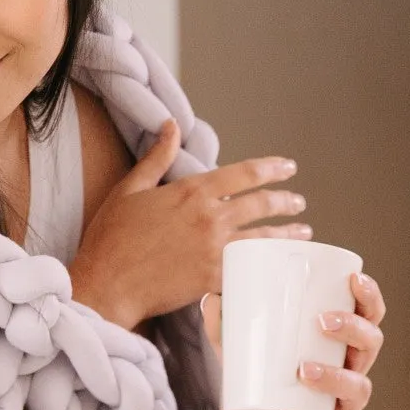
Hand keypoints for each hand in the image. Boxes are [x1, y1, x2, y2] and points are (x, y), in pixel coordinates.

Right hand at [69, 119, 311, 329]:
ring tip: (302, 231)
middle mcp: (210, 218)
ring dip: (287, 234)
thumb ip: (157, 157)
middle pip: (261, 205)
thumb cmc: (112, 238)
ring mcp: (216, 250)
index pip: (244, 173)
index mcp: (192, 192)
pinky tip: (280, 265)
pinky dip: (270, 265)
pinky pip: (253, 269)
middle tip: (297, 202)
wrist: (107, 284)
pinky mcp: (215, 279)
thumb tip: (171, 125)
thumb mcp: (130, 189)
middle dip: (285, 201)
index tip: (288, 167)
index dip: (271, 168)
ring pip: (264, 238)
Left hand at [202, 270, 386, 409]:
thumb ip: (225, 332)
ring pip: (357, 389)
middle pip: (370, 346)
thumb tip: (211, 298)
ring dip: (334, 376)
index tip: (354, 280)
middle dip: (354, 329)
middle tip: (323, 321)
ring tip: (303, 369)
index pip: (366, 319)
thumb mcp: (238, 361)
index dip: (368, 299)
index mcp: (335, 350)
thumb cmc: (257, 396)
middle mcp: (347, 376)